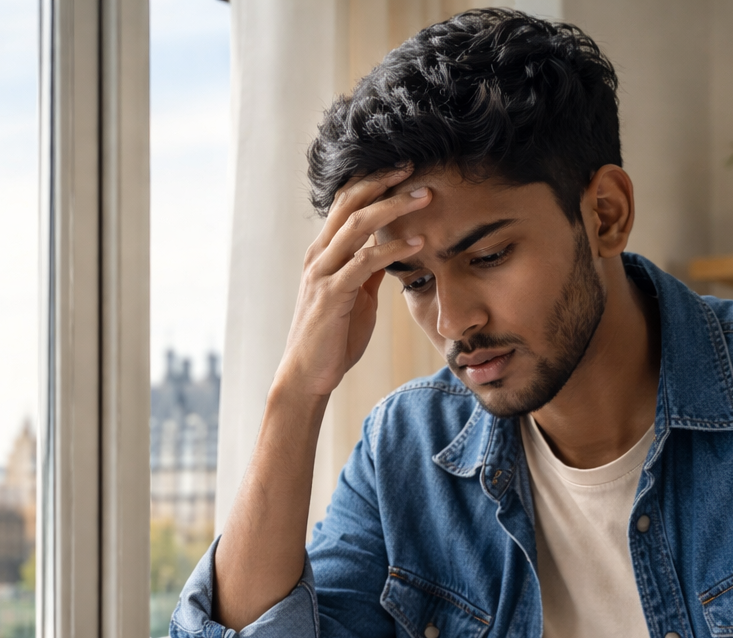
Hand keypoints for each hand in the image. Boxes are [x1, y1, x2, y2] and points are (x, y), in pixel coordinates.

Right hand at [277, 166, 430, 397]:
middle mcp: (319, 255)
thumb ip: (367, 271)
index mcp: (323, 252)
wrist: (307, 375)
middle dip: (382, 181)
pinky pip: (364, 263)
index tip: (404, 169)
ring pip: (356, 225)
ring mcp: (322, 273)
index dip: (372, 181)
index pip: (345, 202)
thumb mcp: (355, 297)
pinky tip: (418, 243)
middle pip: (349, 202)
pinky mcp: (331, 295)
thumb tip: (389, 252)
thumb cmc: (332, 337)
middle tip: (414, 167)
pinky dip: (392, 249)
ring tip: (424, 196)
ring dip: (393, 207)